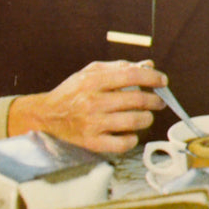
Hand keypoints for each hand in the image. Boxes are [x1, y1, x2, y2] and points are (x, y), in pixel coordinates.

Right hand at [7, 60, 166, 152]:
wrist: (46, 115)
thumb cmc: (71, 93)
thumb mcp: (89, 73)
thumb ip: (118, 68)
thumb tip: (148, 66)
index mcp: (92, 81)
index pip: (130, 75)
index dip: (151, 77)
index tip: (162, 81)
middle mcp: (92, 101)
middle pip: (136, 99)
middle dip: (154, 100)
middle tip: (158, 101)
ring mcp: (93, 123)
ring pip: (134, 121)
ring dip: (146, 118)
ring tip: (145, 116)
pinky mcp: (92, 142)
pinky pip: (123, 142)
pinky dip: (132, 138)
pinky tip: (130, 132)